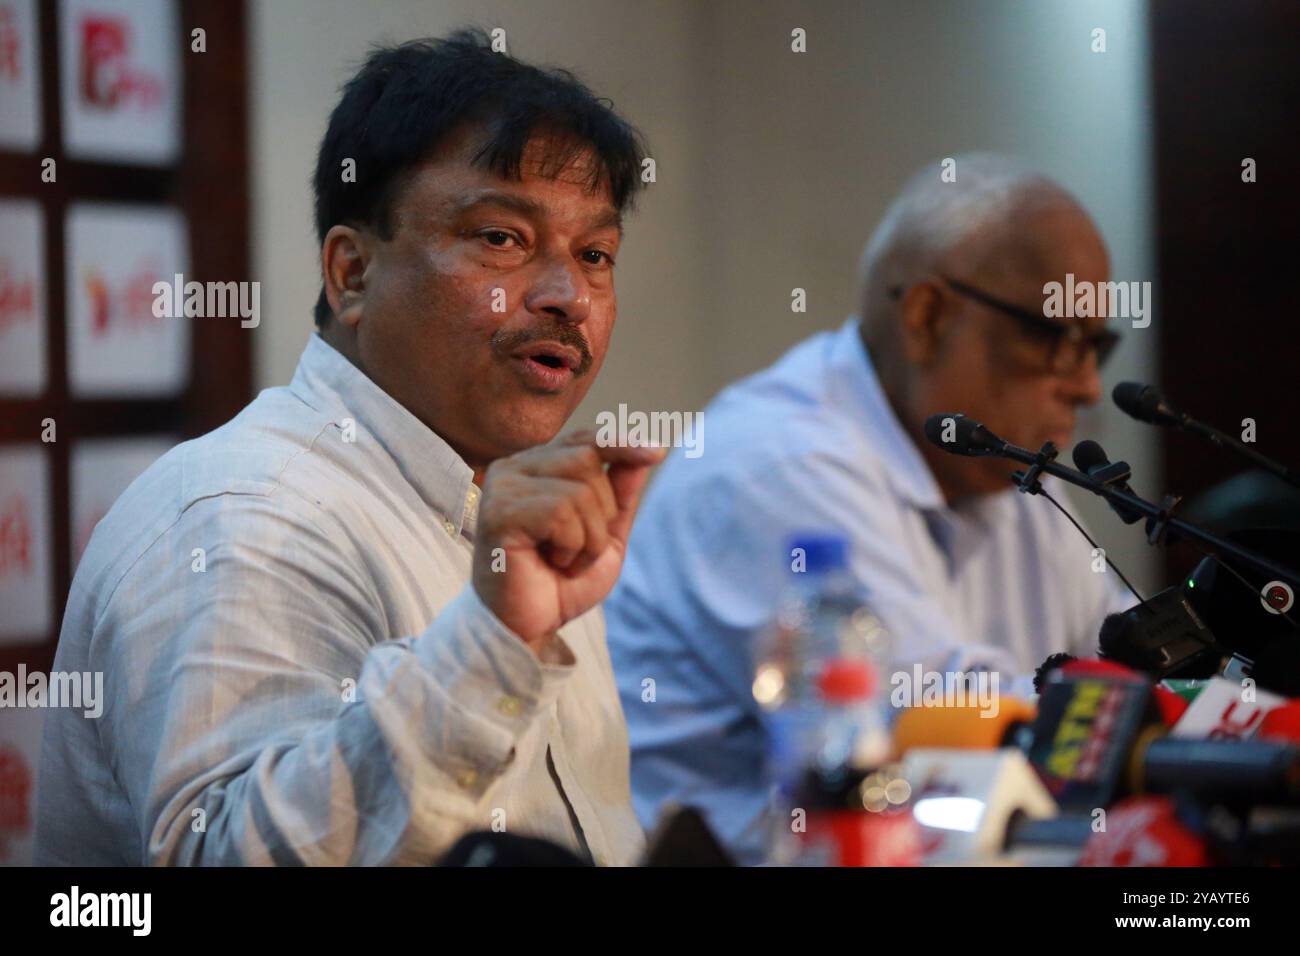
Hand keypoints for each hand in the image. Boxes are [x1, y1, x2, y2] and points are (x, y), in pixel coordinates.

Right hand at [472, 430, 666, 652]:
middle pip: (587, 458)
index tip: (657, 452)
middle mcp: (514, 468)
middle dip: (602, 512)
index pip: (585, 440)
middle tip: (578, 548)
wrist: (530, 627)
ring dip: (588, 538)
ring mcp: (503, 487)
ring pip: (580, 490)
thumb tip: (647, 451)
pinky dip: (572, 546)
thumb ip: (621, 493)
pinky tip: (551, 562)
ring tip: (563, 560)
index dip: (622, 443)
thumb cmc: (560, 582)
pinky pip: (562, 512)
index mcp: (537, 468)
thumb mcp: (605, 535)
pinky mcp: (498, 511)